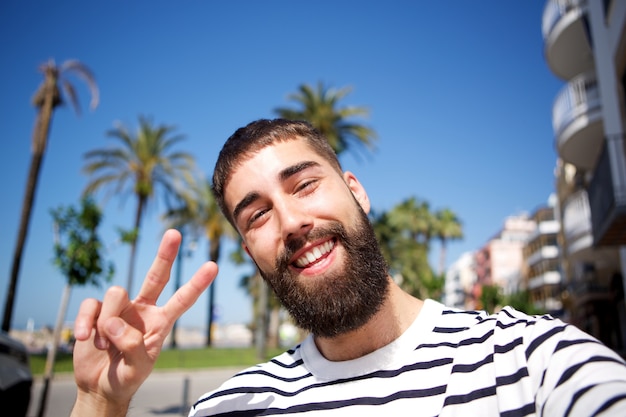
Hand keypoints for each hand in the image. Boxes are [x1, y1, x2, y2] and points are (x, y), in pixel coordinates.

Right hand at [70, 229, 216, 415]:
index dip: (196, 284)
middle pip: (156, 276)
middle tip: (175, 233)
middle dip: (165, 254)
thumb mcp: (136, 368)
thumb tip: (113, 321)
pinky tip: (84, 339)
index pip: (182, 300)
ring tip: (104, 345)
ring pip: (116, 293)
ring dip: (106, 322)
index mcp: (161, 322)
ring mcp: (119, 308)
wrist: (100, 386)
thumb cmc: (126, 377)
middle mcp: (143, 309)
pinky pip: (90, 304)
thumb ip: (131, 346)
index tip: (213, 266)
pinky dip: (85, 323)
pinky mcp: (96, 311)